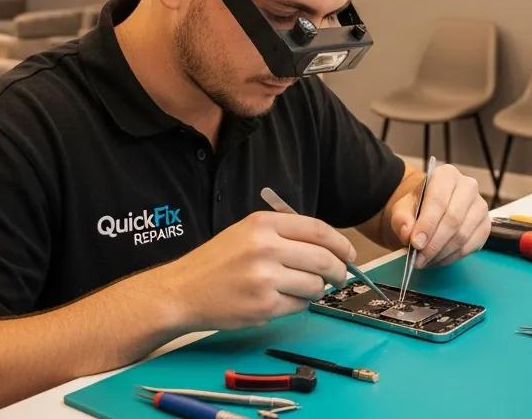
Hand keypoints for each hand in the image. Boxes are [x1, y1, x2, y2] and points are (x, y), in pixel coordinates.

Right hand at [156, 211, 354, 330]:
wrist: (181, 291)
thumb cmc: (216, 262)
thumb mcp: (246, 232)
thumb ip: (284, 234)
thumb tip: (329, 247)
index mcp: (263, 224)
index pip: (318, 230)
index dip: (341, 243)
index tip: (350, 254)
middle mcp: (265, 248)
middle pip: (324, 259)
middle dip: (338, 270)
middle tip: (338, 276)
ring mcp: (265, 278)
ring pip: (315, 285)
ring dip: (314, 290)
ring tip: (297, 288)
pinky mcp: (263, 306)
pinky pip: (298, 306)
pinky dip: (296, 305)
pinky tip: (277, 300)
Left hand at [391, 164, 489, 268]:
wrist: (431, 210)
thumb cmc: (418, 206)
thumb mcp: (403, 208)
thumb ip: (402, 219)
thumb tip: (408, 234)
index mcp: (446, 175)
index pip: (438, 200)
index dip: (427, 224)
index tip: (415, 243)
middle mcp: (468, 187)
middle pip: (453, 219)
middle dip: (434, 243)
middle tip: (418, 259)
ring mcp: (480, 206)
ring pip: (463, 235)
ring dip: (442, 253)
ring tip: (425, 261)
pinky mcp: (485, 225)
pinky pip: (471, 246)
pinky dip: (452, 257)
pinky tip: (438, 259)